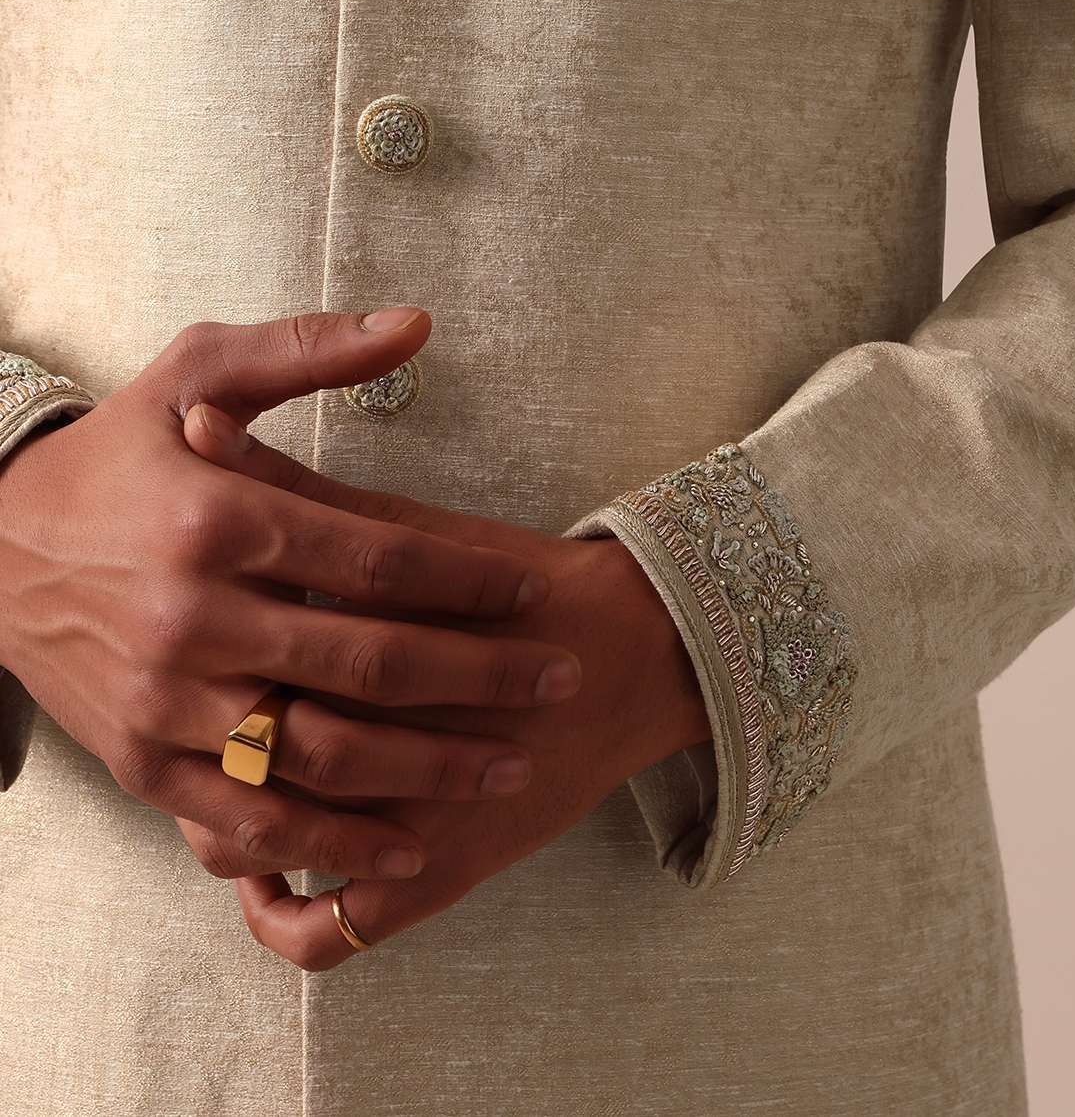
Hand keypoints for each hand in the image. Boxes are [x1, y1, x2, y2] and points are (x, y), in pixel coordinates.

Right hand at [0, 308, 579, 887]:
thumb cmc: (118, 450)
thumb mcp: (199, 368)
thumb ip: (311, 349)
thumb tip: (417, 324)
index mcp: (219, 518)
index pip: (374, 557)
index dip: (464, 578)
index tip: (532, 588)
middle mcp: (193, 618)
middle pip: (367, 661)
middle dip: (479, 678)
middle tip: (560, 681)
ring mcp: (167, 702)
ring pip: (321, 756)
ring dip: (426, 772)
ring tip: (511, 768)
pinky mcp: (144, 765)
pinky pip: (251, 821)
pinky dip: (333, 843)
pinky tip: (406, 848)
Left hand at [176, 410, 710, 968]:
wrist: (638, 653)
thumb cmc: (521, 579)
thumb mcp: (410, 521)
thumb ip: (300, 486)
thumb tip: (202, 424)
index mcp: (358, 637)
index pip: (233, 645)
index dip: (180, 627)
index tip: (155, 620)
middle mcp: (374, 740)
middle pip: (232, 746)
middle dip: (192, 723)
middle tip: (178, 697)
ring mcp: (401, 822)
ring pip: (257, 842)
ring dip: (218, 819)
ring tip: (219, 772)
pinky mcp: (433, 881)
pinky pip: (322, 932)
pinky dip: (278, 913)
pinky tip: (264, 872)